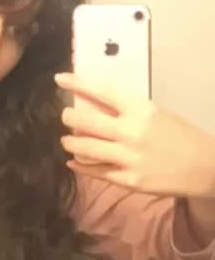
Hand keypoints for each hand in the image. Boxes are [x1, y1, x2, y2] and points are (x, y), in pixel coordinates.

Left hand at [55, 73, 214, 198]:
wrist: (205, 167)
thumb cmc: (180, 135)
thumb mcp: (156, 114)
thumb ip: (127, 112)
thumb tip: (93, 108)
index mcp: (141, 110)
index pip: (102, 92)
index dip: (78, 84)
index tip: (60, 79)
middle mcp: (132, 132)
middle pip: (87, 122)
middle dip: (69, 118)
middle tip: (65, 116)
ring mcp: (129, 158)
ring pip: (86, 149)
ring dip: (71, 143)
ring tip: (67, 140)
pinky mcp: (128, 180)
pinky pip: (96, 172)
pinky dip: (81, 166)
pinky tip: (73, 162)